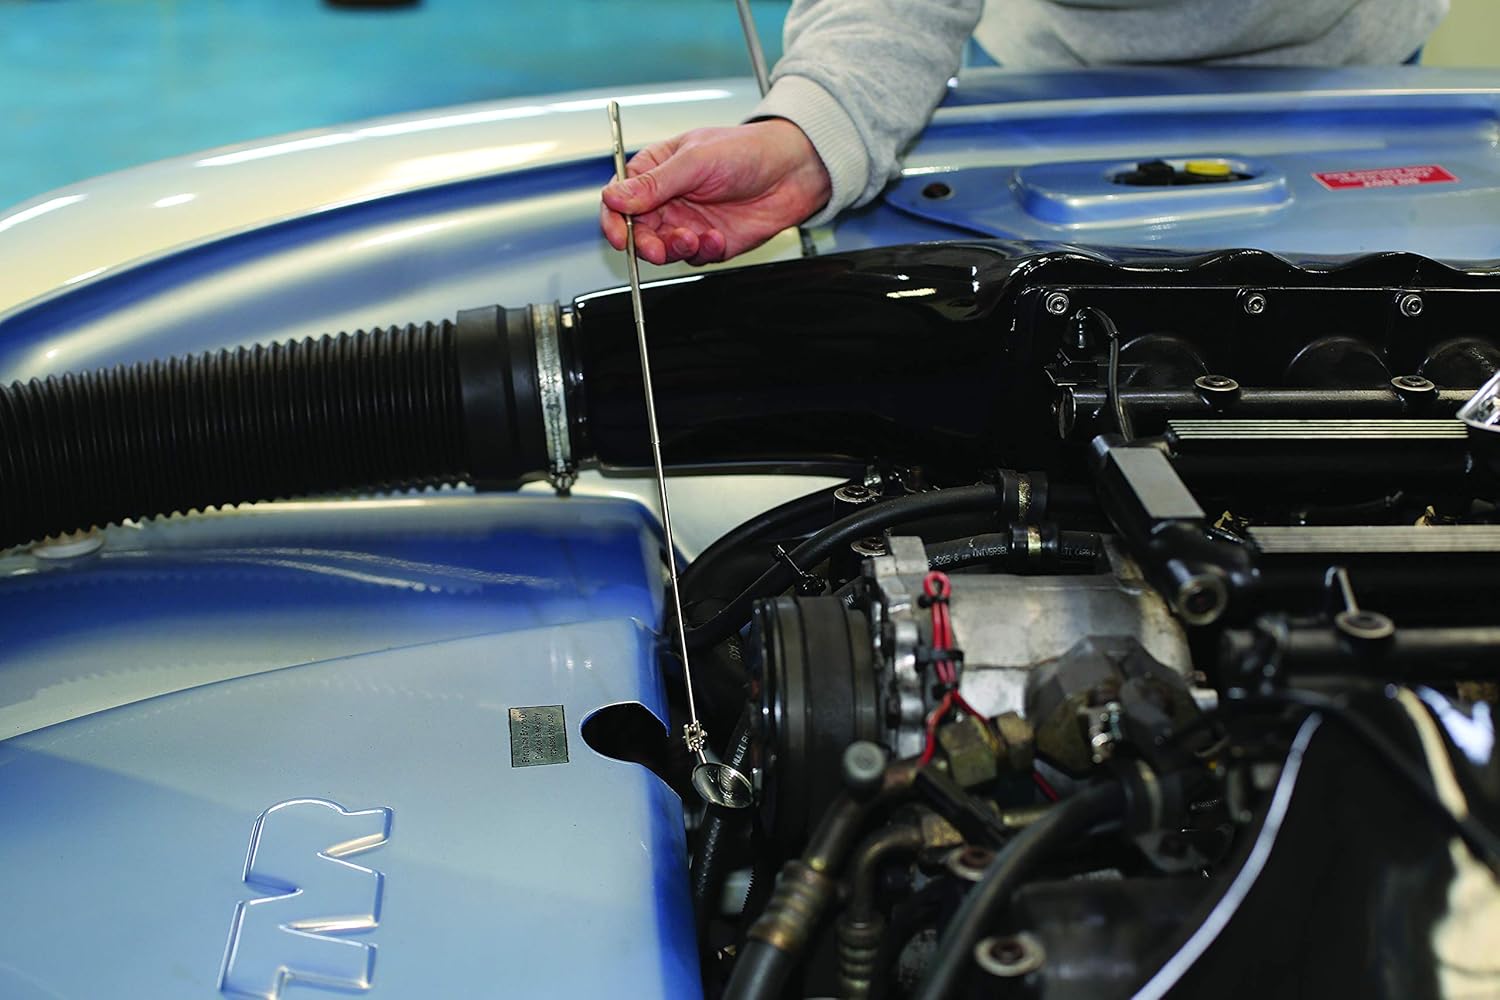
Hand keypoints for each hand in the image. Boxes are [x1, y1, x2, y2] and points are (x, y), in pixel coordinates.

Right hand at [600, 119, 831, 265]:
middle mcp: (668, 199)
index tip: (619, 235)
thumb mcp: (695, 160)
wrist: (791, 171)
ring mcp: (687, 222)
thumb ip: (654, 183)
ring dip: (674, 249)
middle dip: (644, 243)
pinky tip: (717, 238)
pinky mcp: (708, 242)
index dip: (614, 219)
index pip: (619, 199)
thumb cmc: (746, 151)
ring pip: (663, 249)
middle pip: (637, 231)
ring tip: (694, 238)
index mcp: (656, 170)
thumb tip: (615, 197)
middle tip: (657, 247)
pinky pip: (694, 258)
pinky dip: (703, 252)